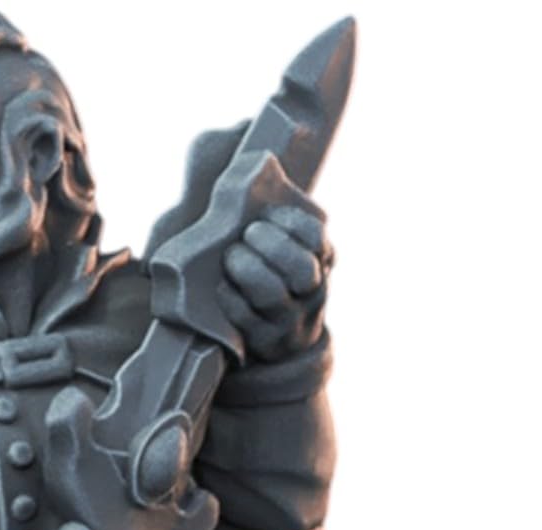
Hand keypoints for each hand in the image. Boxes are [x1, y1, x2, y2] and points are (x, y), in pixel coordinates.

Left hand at [218, 200, 331, 362]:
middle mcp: (310, 293)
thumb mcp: (294, 253)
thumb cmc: (280, 279)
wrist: (287, 343)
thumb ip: (282, 225)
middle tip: (249, 234)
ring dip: (248, 270)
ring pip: (272, 294)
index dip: (293, 223)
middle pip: (300, 269)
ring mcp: (288, 321)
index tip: (269, 214)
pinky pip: (245, 319)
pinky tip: (221, 285)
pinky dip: (231, 299)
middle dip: (272, 245)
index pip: (317, 239)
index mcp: (321, 262)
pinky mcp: (264, 341)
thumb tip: (252, 174)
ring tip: (231, 256)